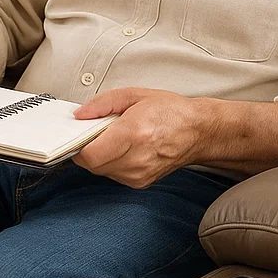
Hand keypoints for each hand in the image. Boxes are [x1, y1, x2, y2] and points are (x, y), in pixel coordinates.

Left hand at [71, 87, 207, 187]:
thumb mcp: (134, 95)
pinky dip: (112, 163)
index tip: (81, 134)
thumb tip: (79, 115)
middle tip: (100, 133)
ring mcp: (139, 174)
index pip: (90, 155)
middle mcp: (136, 158)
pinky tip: (125, 149)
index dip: (78, 146)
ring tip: (116, 139)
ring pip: (100, 171)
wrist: (198, 131)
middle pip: (92, 165)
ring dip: (100, 157)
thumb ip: (102, 104)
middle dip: (89, 149)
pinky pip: (113, 175)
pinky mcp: (141, 182)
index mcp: (133, 133)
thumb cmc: (170, 111)